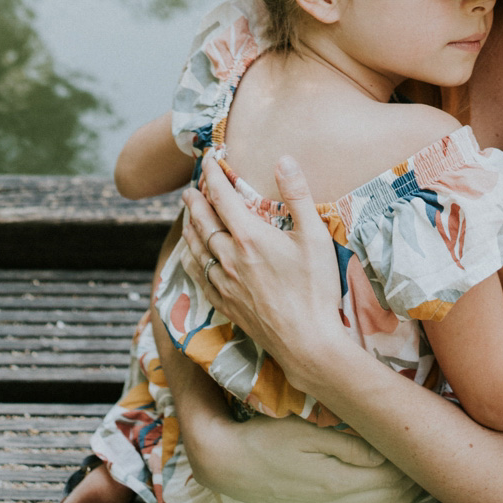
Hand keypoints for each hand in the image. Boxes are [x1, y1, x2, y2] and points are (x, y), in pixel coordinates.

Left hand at [180, 154, 347, 390]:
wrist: (307, 343)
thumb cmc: (315, 289)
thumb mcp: (315, 236)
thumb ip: (298, 195)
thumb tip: (284, 159)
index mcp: (249, 237)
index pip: (222, 197)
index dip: (213, 175)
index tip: (208, 160)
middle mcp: (229, 258)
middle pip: (202, 222)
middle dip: (195, 201)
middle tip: (190, 189)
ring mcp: (224, 284)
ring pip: (196, 250)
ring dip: (189, 228)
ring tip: (187, 217)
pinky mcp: (226, 305)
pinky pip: (198, 277)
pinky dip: (190, 260)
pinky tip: (192, 258)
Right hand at [193, 410, 417, 502]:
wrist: (230, 463)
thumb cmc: (267, 438)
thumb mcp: (307, 431)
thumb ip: (348, 444)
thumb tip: (381, 452)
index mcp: (336, 481)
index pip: (386, 477)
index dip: (408, 465)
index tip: (423, 451)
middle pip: (384, 500)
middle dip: (410, 487)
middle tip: (429, 471)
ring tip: (419, 497)